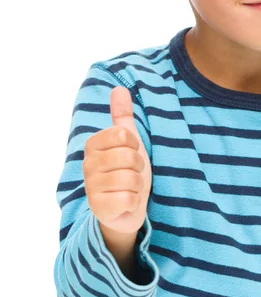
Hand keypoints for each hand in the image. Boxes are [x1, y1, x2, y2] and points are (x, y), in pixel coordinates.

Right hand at [82, 86, 151, 234]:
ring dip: (137, 185)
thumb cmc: (127, 170)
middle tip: (131, 172)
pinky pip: (128, 198)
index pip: (124, 135)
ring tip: (129, 187)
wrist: (126, 207)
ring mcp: (91, 187)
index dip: (135, 145)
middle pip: (130, 156)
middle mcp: (87, 165)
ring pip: (131, 178)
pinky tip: (126, 202)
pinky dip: (134, 201)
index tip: (131, 153)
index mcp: (93, 145)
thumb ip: (122, 116)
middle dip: (138, 166)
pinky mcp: (98, 208)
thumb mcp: (128, 141)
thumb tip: (118, 88)